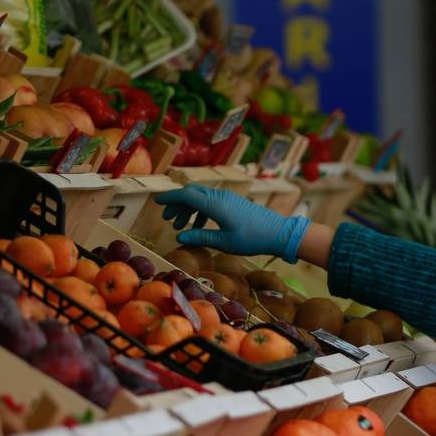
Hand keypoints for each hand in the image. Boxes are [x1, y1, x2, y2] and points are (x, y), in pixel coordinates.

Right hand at [155, 184, 309, 262]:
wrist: (279, 233)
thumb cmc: (252, 239)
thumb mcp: (224, 242)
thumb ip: (200, 237)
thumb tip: (179, 236)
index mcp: (215, 204)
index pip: (186, 195)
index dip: (170, 198)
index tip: (157, 203)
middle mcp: (220, 197)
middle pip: (191, 193)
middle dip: (177, 203)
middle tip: (168, 219)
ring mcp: (228, 198)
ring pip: (201, 197)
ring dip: (188, 208)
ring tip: (180, 226)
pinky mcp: (234, 202)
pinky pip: (211, 201)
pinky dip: (200, 210)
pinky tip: (198, 226)